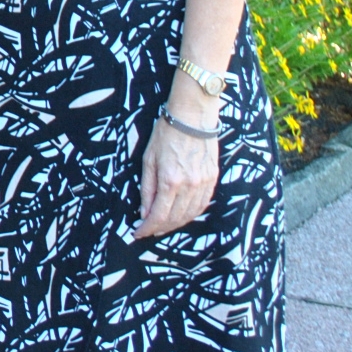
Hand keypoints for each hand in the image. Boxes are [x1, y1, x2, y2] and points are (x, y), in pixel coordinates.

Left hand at [135, 113, 219, 238]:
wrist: (192, 118)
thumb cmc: (166, 134)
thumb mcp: (148, 159)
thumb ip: (147, 188)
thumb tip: (145, 212)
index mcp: (170, 181)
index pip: (159, 215)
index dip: (148, 228)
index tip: (139, 233)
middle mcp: (189, 186)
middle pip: (175, 218)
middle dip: (160, 228)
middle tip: (149, 230)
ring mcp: (204, 183)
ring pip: (190, 214)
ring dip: (176, 224)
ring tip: (163, 225)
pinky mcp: (212, 179)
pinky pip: (202, 204)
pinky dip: (191, 214)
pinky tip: (182, 215)